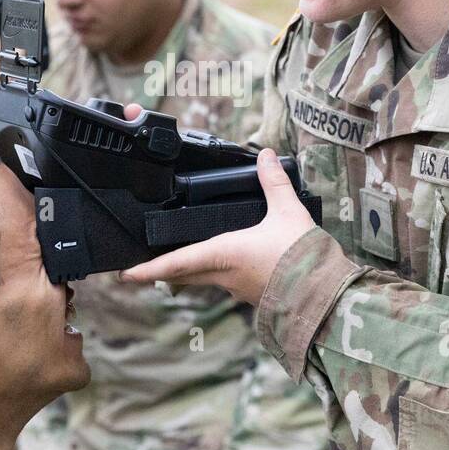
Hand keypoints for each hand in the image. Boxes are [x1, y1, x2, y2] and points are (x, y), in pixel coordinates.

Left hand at [120, 146, 315, 305]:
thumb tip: (265, 155)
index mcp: (223, 254)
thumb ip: (273, 182)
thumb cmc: (301, 255)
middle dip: (160, 271)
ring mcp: (238, 288)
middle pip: (182, 275)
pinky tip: (225, 263)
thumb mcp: (287, 211)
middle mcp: (224, 275)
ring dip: (188, 272)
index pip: (175, 263)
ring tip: (177, 262)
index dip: (148, 268)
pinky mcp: (253, 293)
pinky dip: (216, 273)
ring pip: (203, 279)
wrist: (324, 294)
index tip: (125, 274)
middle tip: (139, 270)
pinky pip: (226, 282)